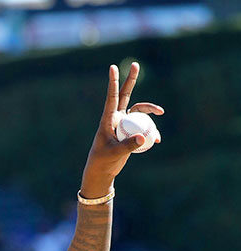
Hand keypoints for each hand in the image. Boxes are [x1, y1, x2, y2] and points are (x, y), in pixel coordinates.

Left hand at [80, 62, 164, 198]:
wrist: (103, 172)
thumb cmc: (103, 162)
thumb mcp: (114, 154)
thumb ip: (128, 146)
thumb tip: (144, 138)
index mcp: (108, 120)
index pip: (112, 98)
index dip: (113, 83)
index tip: (112, 67)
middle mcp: (116, 119)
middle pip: (126, 95)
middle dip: (131, 80)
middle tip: (135, 64)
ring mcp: (123, 124)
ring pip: (138, 111)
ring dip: (150, 110)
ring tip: (161, 112)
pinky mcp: (129, 133)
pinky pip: (143, 126)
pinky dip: (151, 131)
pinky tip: (157, 139)